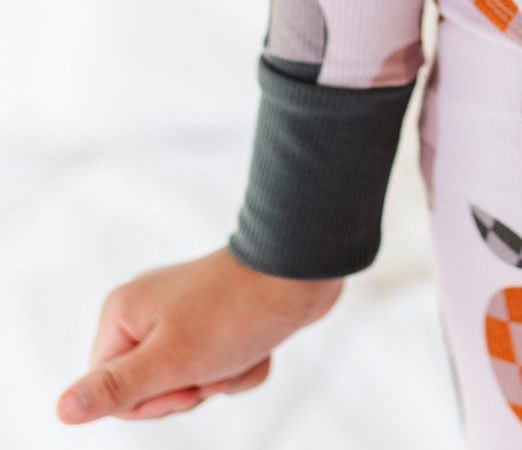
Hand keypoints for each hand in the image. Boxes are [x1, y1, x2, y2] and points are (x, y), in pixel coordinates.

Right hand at [56, 247, 341, 423]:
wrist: (302, 271)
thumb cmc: (235, 312)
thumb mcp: (168, 361)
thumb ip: (114, 389)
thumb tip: (61, 410)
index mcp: (124, 314)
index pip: (111, 390)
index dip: (150, 401)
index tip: (183, 385)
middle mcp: (151, 309)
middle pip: (152, 387)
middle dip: (190, 389)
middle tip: (215, 370)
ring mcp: (189, 312)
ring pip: (193, 379)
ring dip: (224, 378)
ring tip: (241, 352)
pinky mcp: (223, 318)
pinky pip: (224, 365)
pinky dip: (244, 364)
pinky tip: (261, 347)